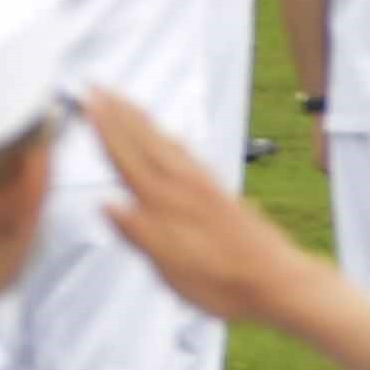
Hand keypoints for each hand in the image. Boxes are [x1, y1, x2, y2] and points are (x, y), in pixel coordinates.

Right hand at [89, 86, 313, 324]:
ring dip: (143, 119)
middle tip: (99, 86)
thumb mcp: (172, 270)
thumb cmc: (224, 283)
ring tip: (126, 100)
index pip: (126, 157)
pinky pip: (189, 154)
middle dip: (119, 112)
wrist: (281, 282)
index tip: (88, 100)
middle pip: (144, 140)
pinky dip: (172, 138)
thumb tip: (106, 204)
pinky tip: (171, 135)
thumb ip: (138, 234)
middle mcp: (183, 186)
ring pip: (166, 143)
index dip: (104, 127)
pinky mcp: (220, 193)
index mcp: (164, 203)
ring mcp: (204, 186)